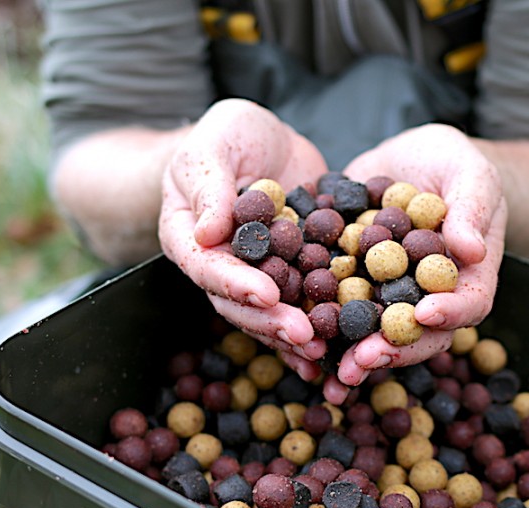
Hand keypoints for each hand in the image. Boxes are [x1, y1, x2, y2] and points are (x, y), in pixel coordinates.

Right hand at [159, 99, 328, 370]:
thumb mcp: (215, 144)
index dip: (236, 283)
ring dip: (295, 335)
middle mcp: (220, 265)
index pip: (207, 266)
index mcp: (190, 236)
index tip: (266, 294)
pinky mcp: (291, 273)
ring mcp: (256, 274)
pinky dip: (318, 326)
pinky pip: (301, 304)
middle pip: (238, 303)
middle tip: (304, 335)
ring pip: (270, 313)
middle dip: (271, 321)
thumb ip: (209, 184)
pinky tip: (338, 351)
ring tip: (325, 351)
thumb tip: (206, 232)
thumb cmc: (228, 134)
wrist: (265, 141)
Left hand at [323, 124, 507, 402]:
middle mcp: (426, 297)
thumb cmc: (452, 164)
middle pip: (416, 334)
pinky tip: (292, 338)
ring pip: (371, 332)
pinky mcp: (348, 283)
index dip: (450, 313)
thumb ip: (472, 207)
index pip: (469, 304)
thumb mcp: (469, 173)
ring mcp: (385, 296)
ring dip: (349, 353)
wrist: (405, 161)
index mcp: (466, 277)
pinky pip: (333, 307)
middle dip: (390, 349)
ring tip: (327, 368)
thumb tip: (471, 250)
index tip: (425, 314)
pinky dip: (315, 325)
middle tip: (363, 360)